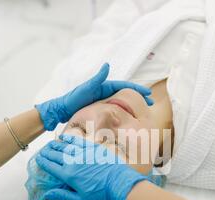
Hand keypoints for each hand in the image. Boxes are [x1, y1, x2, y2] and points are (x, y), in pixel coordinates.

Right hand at [35, 135, 147, 199]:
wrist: (120, 184)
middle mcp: (73, 162)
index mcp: (69, 176)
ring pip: (65, 146)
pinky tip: (64, 137)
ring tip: (50, 144)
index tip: (38, 159)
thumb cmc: (101, 195)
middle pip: (56, 155)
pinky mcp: (93, 148)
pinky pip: (78, 141)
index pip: (51, 167)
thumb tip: (47, 194)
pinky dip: (69, 138)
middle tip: (42, 151)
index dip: (43, 162)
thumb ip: (63, 195)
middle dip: (47, 152)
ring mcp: (83, 154)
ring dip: (56, 145)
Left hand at [36, 63, 152, 130]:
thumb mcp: (86, 88)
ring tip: (145, 111)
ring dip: (134, 105)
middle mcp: (105, 92)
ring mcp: (103, 101)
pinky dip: (125, 112)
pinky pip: (116, 110)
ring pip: (123, 103)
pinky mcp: (100, 109)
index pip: (125, 86)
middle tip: (151, 102)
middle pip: (126, 94)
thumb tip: (107, 65)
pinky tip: (130, 118)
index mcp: (104, 86)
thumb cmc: (73, 99)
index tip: (148, 93)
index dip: (137, 89)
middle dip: (139, 97)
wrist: (62, 110)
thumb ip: (97, 78)